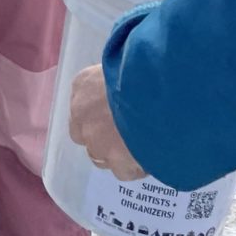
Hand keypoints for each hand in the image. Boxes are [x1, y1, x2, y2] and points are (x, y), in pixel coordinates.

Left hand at [68, 65, 145, 180]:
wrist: (155, 90)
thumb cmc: (142, 69)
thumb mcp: (122, 64)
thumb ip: (116, 81)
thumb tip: (126, 89)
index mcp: (82, 85)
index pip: (81, 108)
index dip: (98, 118)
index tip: (115, 121)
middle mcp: (81, 113)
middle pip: (87, 136)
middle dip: (104, 140)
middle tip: (128, 138)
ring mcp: (95, 138)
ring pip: (102, 156)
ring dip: (118, 155)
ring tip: (144, 148)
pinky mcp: (113, 158)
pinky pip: (123, 171)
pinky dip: (136, 167)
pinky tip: (151, 157)